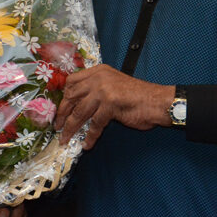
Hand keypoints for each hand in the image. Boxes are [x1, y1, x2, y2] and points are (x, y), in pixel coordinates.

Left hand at [54, 64, 172, 148]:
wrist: (158, 102)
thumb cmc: (137, 97)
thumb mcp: (112, 85)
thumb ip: (96, 89)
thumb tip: (76, 104)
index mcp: (98, 71)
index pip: (72, 81)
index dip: (63, 96)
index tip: (59, 109)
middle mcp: (98, 78)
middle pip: (72, 96)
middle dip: (62, 113)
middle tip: (57, 126)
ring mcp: (104, 90)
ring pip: (80, 112)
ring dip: (71, 128)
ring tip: (65, 139)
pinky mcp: (110, 105)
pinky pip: (94, 124)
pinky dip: (90, 136)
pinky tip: (87, 144)